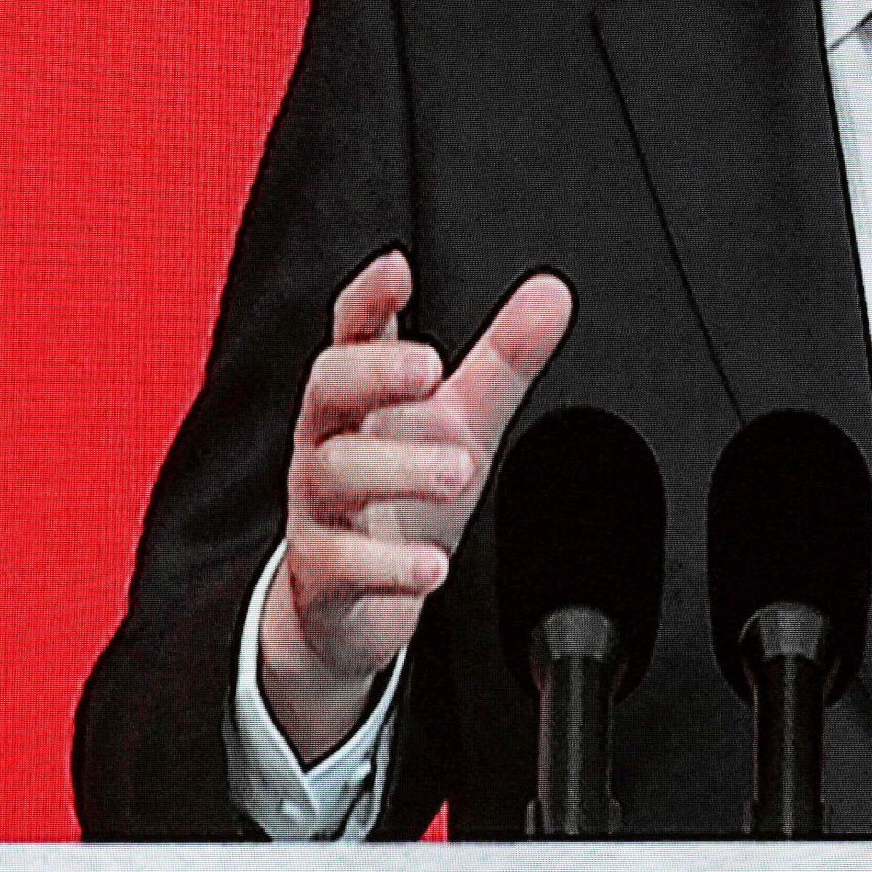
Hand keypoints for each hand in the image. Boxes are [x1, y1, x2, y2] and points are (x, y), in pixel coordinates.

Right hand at [259, 249, 572, 761]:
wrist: (352, 603)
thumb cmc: (402, 498)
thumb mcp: (462, 421)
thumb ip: (504, 359)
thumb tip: (552, 293)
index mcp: (360, 397)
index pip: (353, 334)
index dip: (369, 299)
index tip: (397, 269)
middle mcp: (327, 441)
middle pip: (327, 389)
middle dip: (374, 372)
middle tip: (429, 369)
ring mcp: (319, 507)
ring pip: (334, 472)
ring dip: (396, 467)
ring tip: (459, 467)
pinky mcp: (322, 572)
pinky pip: (340, 563)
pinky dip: (387, 565)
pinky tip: (431, 565)